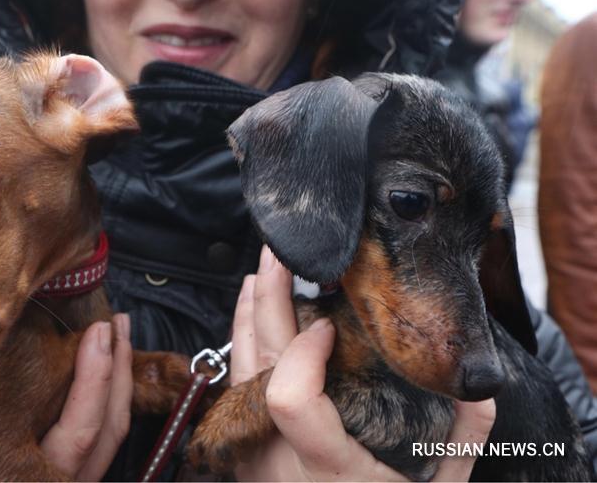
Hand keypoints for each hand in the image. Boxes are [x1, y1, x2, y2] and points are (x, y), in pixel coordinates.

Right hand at [0, 314, 132, 481]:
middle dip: (118, 374)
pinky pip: (92, 451)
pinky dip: (100, 410)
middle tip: (120, 324)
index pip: (81, 435)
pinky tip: (92, 381)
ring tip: (117, 342)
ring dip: (116, 389)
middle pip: (106, 433)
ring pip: (106, 443)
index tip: (100, 335)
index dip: (96, 382)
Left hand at [231, 246, 495, 480]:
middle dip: (269, 300)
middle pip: (257, 363)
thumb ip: (458, 442)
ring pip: (238, 368)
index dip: (303, 352)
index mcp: (324, 467)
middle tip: (282, 253)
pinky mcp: (244, 449)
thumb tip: (476, 387)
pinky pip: (237, 383)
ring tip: (265, 274)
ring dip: (251, 314)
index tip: (329, 322)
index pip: (291, 398)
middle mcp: (276, 455)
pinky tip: (258, 321)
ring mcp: (253, 451)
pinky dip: (246, 344)